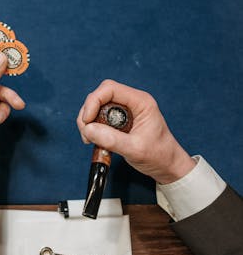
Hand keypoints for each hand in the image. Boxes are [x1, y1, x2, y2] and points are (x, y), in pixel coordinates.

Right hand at [76, 79, 195, 183]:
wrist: (168, 166)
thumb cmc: (159, 156)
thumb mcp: (135, 149)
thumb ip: (111, 139)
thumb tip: (88, 129)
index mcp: (140, 102)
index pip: (110, 89)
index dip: (94, 101)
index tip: (87, 120)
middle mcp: (132, 102)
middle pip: (100, 96)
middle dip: (88, 113)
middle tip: (86, 133)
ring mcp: (125, 110)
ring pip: (97, 106)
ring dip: (89, 122)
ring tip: (90, 139)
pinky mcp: (119, 120)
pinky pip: (99, 117)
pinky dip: (92, 127)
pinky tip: (94, 139)